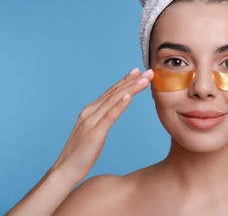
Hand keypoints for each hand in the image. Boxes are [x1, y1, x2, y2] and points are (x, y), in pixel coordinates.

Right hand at [50, 68, 153, 182]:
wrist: (65, 170)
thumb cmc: (81, 154)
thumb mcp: (94, 132)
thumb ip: (103, 119)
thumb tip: (114, 111)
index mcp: (90, 111)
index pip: (111, 92)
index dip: (125, 81)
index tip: (138, 72)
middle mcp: (90, 112)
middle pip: (115, 92)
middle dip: (133, 81)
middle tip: (149, 72)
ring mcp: (91, 121)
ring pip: (114, 100)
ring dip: (131, 88)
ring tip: (144, 80)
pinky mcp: (95, 133)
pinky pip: (109, 116)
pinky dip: (120, 105)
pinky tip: (129, 97)